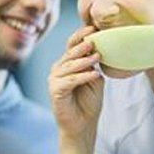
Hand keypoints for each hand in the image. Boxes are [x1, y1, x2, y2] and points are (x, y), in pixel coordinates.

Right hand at [49, 26, 103, 141]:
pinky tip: (94, 75)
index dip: (81, 35)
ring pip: (69, 65)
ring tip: (97, 56)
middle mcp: (59, 69)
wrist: (82, 125)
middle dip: (82, 45)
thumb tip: (98, 49)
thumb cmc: (89, 102)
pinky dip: (82, 77)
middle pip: (70, 53)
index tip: (94, 27)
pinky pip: (70, 81)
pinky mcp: (55, 91)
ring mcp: (55, 79)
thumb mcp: (95, 78)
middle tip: (94, 39)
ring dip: (84, 60)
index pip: (73, 45)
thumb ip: (94, 64)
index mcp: (68, 63)